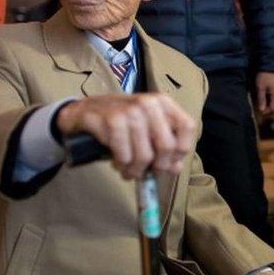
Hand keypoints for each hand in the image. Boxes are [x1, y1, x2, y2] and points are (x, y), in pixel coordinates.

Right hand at [55, 93, 195, 179]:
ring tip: (129, 170)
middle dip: (158, 167)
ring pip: (144, 156)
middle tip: (147, 171)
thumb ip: (165, 147)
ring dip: (136, 170)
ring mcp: (130, 111)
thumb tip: (175, 168)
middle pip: (167, 146)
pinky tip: (117, 162)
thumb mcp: (147, 129)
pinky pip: (124, 156)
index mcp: (163, 102)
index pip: (188, 127)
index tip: (170, 161)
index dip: (181, 150)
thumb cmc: (122, 123)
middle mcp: (149, 103)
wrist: (85, 111)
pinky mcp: (112, 121)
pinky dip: (121, 165)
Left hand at [256, 72, 273, 115]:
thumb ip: (261, 99)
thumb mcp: (260, 87)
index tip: (258, 110)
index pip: (272, 109)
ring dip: (268, 107)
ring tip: (259, 105)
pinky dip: (269, 103)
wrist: (268, 68)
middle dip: (267, 111)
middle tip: (258, 109)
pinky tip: (262, 101)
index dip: (265, 112)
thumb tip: (261, 110)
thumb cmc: (263, 77)